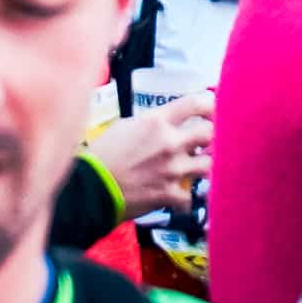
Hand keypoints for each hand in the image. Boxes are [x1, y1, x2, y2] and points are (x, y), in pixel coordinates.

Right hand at [93, 92, 212, 214]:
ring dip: (203, 166)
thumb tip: (168, 125)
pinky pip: (191, 197)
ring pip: (208, 165)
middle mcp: (170, 142)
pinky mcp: (169, 194)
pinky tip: (180, 198)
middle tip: (206, 142)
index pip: (196, 103)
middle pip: (210, 133)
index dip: (210, 105)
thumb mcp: (126, 126)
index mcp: (157, 121)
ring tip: (196, 168)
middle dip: (210, 137)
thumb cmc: (102, 154)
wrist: (90, 187)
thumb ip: (152, 124)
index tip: (211, 110)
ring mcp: (172, 169)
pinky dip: (186, 199)